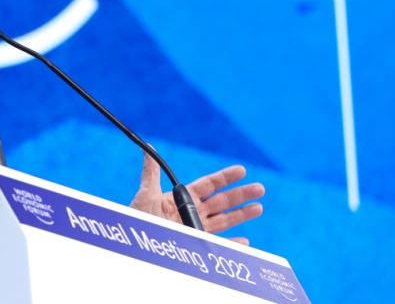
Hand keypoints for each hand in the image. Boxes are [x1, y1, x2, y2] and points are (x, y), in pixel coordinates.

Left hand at [130, 153, 264, 243]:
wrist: (134, 241)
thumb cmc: (137, 216)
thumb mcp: (146, 193)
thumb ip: (151, 172)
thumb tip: (149, 147)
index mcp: (182, 198)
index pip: (209, 185)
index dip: (225, 177)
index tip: (242, 170)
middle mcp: (191, 213)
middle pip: (222, 202)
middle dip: (241, 195)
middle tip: (260, 188)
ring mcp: (195, 229)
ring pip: (224, 220)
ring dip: (242, 215)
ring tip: (259, 208)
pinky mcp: (195, 245)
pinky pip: (218, 246)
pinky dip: (232, 245)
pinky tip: (245, 242)